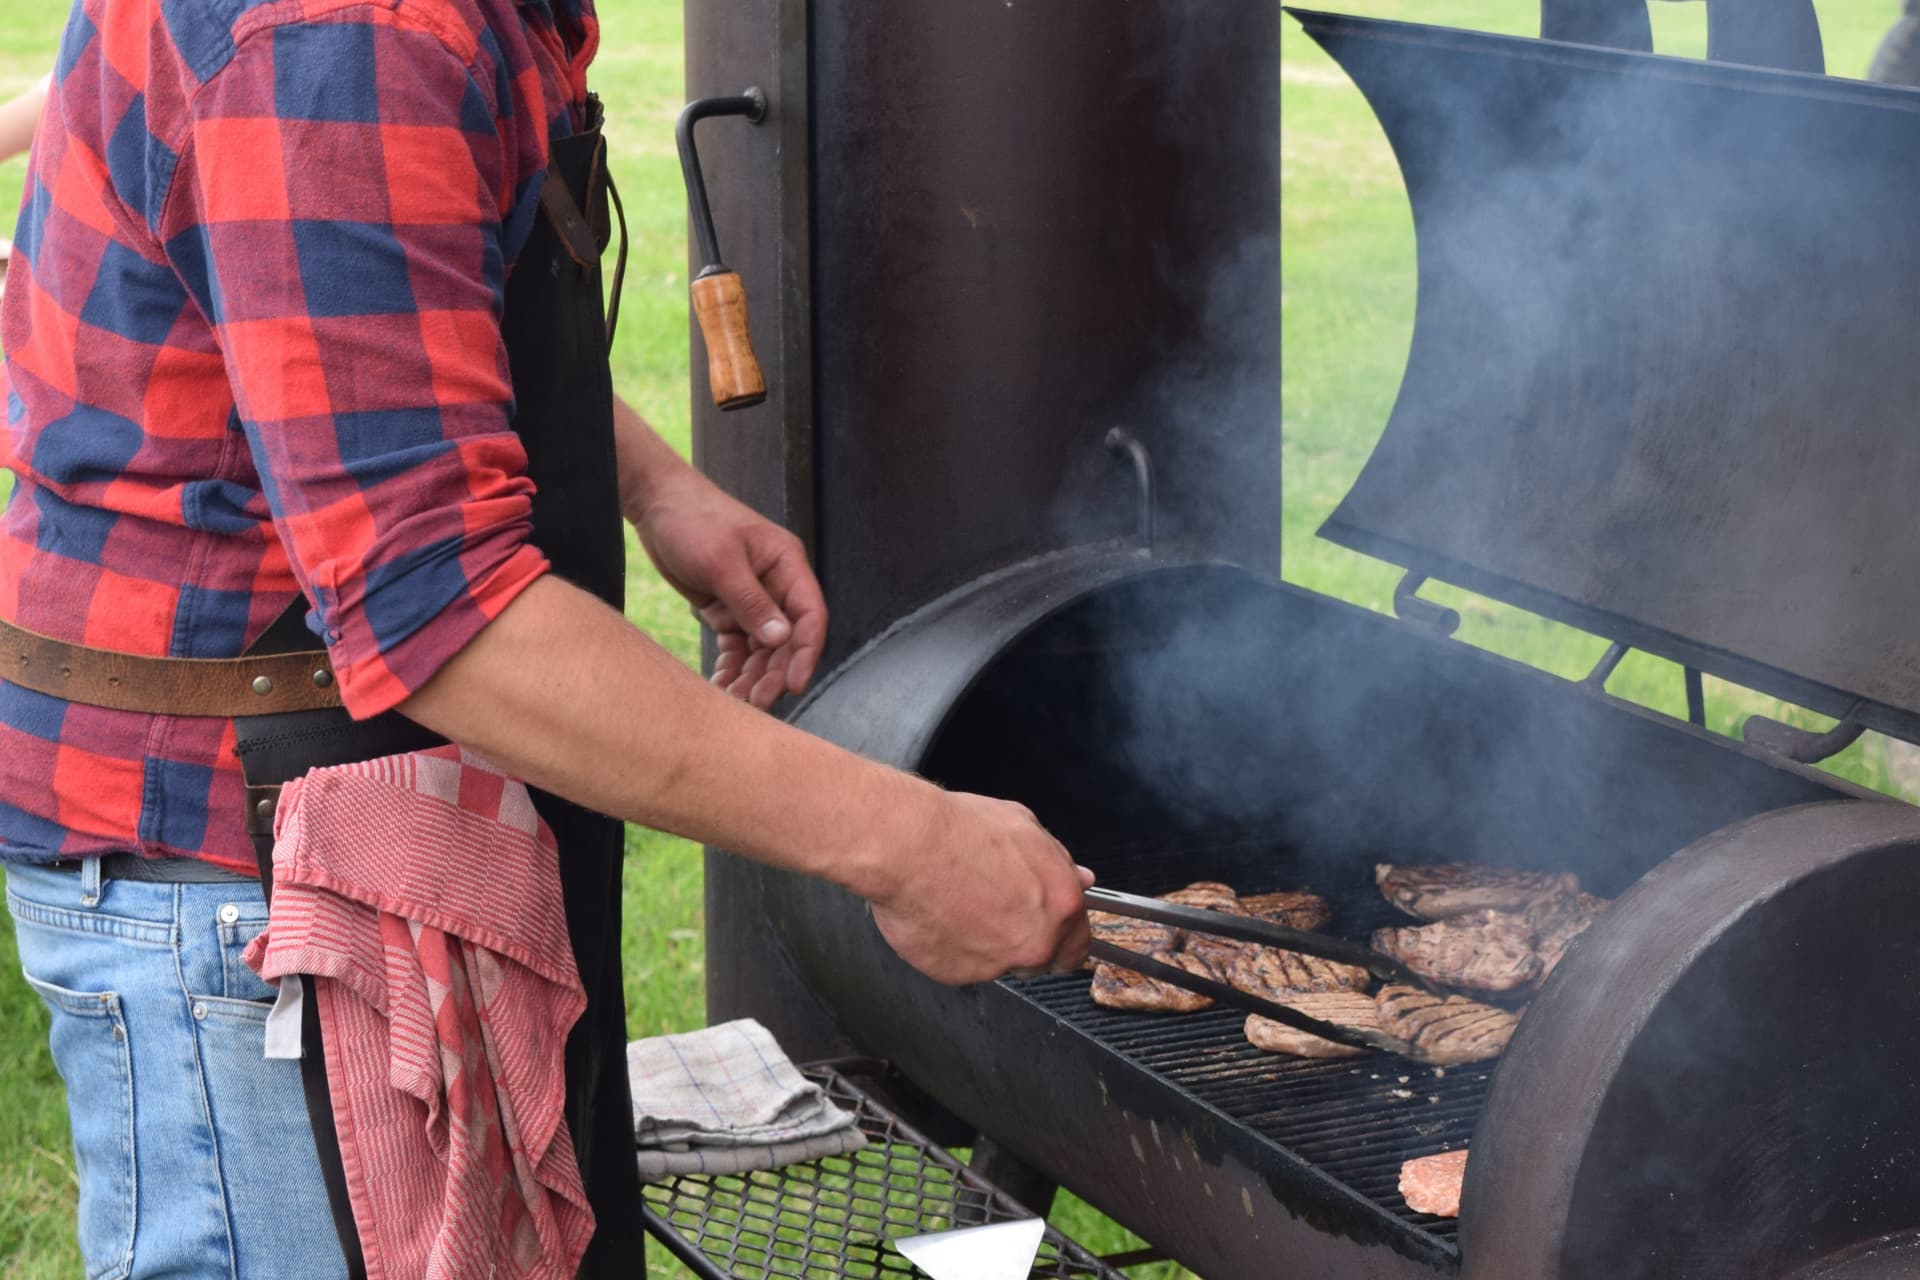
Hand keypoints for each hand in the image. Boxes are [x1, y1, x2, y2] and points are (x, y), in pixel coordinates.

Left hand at [635, 466, 827, 709]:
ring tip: (735, 703)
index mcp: (787, 565)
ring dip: (751, 677)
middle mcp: (776, 586)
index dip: (806, 652)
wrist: (655, 504)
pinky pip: (736, 646)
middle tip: (756, 703)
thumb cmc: (693, 519)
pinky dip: (731, 668)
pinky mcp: (727, 609)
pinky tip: (721, 688)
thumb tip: (781, 639)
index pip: (810, 615)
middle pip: (786, 640)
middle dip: (773, 673)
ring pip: (761, 649)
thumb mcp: (721, 562)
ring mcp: (752, 600)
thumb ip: (751, 602)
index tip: (793, 684)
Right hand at [866, 790, 1094, 986]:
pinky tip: (939, 917)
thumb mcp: (1024, 827)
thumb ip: (1057, 862)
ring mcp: (997, 964)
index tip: (1049, 929)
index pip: (1078, 944)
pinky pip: (960, 967)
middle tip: (994, 909)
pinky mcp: (957, 975)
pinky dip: (952, 949)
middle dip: (1023, 939)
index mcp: (1061, 904)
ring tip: (960, 906)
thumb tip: (1078, 878)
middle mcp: (1036, 942)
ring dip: (986, 945)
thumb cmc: (961, 832)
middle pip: (1040, 958)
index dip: (1062, 936)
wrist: (907, 848)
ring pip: (998, 964)